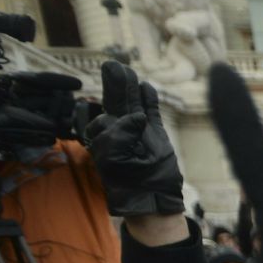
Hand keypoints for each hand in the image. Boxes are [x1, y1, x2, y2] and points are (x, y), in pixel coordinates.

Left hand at [83, 60, 183, 216]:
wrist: (152, 196)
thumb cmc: (129, 180)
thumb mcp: (115, 158)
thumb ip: (119, 135)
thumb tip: (134, 117)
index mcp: (106, 136)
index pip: (106, 113)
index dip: (108, 100)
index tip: (114, 81)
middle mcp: (122, 131)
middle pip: (118, 102)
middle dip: (116, 84)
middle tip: (114, 65)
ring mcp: (140, 131)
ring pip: (134, 104)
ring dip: (131, 88)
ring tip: (128, 72)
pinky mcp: (156, 134)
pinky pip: (151, 112)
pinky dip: (149, 100)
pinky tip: (146, 88)